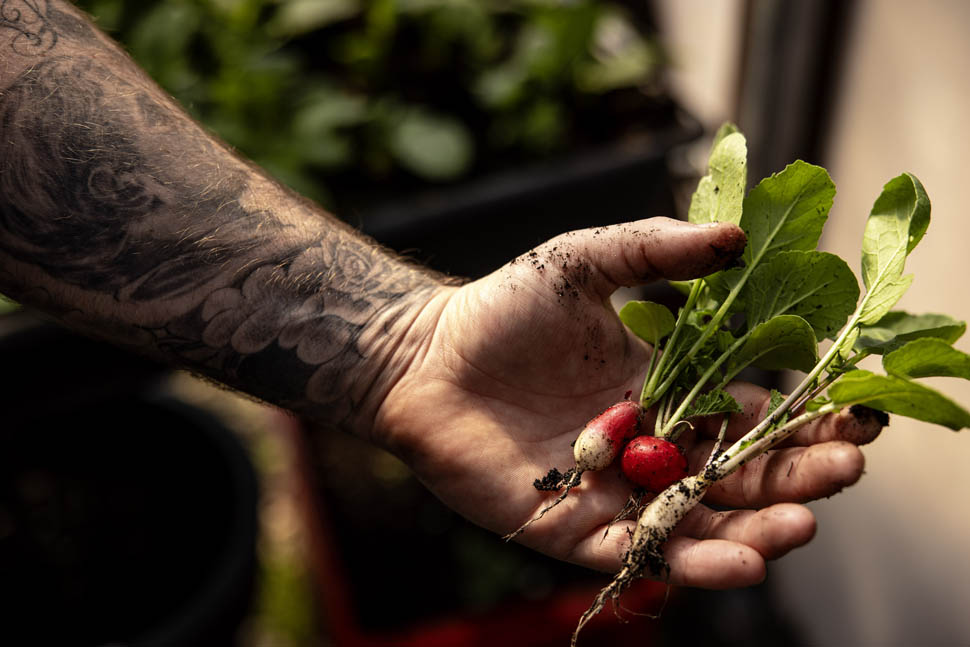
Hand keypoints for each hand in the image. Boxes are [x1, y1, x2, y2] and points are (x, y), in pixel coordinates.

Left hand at [373, 217, 881, 587]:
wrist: (422, 356)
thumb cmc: (501, 308)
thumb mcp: (583, 262)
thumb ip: (654, 250)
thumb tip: (735, 238)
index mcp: (664, 391)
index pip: (747, 414)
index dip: (800, 419)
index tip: (852, 416)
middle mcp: (649, 447)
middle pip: (736, 474)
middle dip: (794, 475)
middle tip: (846, 468)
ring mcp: (613, 491)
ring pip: (698, 522)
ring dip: (755, 530)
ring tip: (800, 526)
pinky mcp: (571, 528)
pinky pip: (636, 552)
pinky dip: (685, 562)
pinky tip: (732, 560)